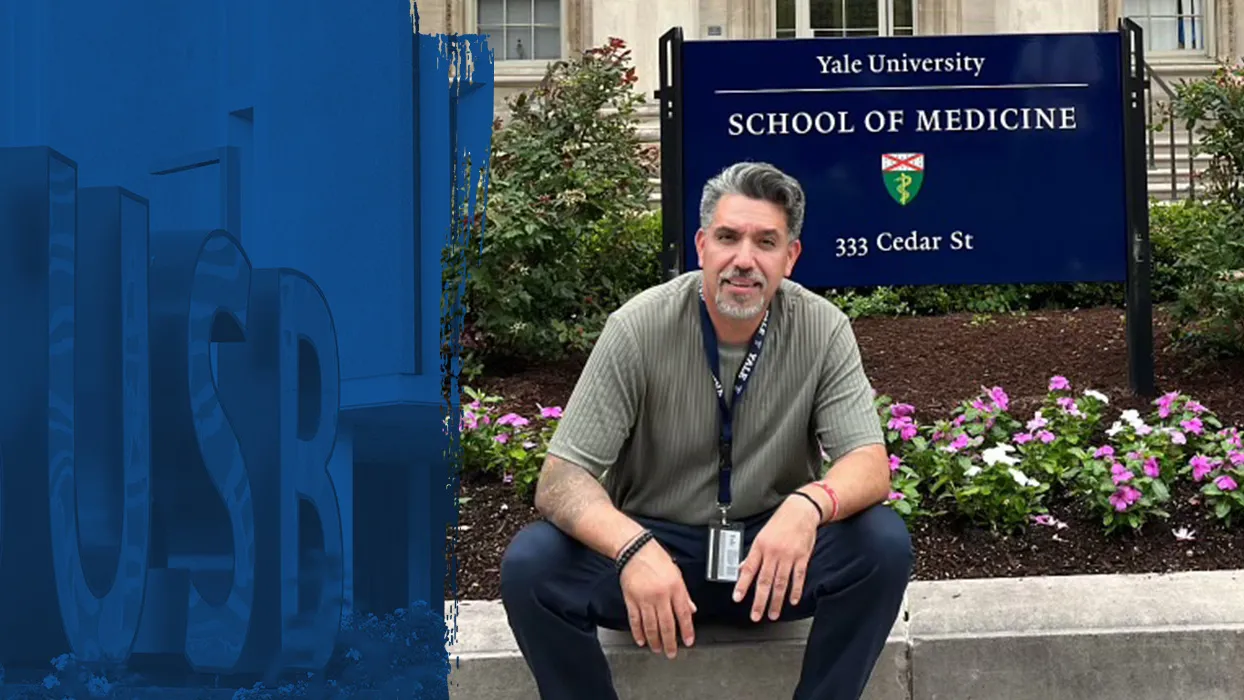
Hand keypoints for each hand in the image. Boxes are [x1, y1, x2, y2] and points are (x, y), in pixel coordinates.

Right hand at [619, 539, 696, 658]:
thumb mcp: (676, 573)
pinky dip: (638, 632)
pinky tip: (641, 640)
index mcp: (675, 587)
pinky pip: (635, 620)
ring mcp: (644, 598)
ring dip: (655, 640)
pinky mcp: (631, 599)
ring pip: (651, 625)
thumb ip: (684, 594)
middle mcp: (661, 595)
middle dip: (670, 642)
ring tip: (657, 649)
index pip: (683, 614)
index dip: (687, 630)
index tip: (688, 641)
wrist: (634, 549)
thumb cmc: (656, 558)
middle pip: (667, 624)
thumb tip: (691, 609)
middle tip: (672, 652)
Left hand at [732, 494, 819, 621]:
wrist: (800, 511)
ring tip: (773, 614)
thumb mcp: (761, 536)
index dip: (742, 585)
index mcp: (760, 547)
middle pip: (765, 581)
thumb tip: (741, 568)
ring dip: (776, 601)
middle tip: (755, 615)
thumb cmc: (780, 523)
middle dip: (760, 601)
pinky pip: (798, 577)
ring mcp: (788, 556)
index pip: (748, 569)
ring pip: (781, 583)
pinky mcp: (802, 557)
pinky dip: (795, 591)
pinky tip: (792, 601)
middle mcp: (773, 553)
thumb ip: (753, 555)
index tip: (737, 598)